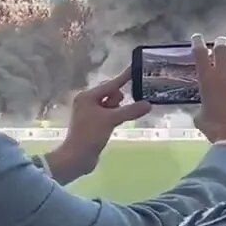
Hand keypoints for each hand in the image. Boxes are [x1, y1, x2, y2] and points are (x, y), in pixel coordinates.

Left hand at [45, 67, 151, 183]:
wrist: (77, 157)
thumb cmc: (90, 134)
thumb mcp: (111, 119)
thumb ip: (130, 111)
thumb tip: (148, 104)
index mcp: (87, 96)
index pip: (110, 84)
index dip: (124, 77)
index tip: (135, 68)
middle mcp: (87, 102)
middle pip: (110, 94)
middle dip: (118, 101)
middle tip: (117, 112)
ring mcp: (89, 113)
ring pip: (110, 105)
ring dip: (117, 110)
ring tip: (116, 120)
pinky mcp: (93, 124)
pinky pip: (108, 114)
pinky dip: (114, 116)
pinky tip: (118, 122)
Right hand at [193, 33, 225, 151]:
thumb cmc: (216, 131)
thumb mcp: (200, 117)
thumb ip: (202, 106)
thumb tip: (203, 107)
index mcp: (206, 80)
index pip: (199, 53)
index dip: (197, 42)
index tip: (197, 38)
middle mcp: (222, 72)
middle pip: (220, 47)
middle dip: (220, 43)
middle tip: (222, 43)